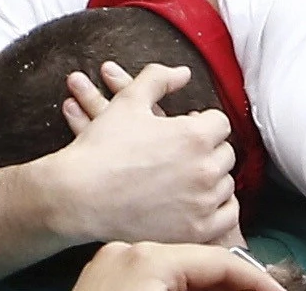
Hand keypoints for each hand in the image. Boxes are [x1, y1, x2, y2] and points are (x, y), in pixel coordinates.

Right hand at [50, 63, 240, 246]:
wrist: (78, 196)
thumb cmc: (102, 148)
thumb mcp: (128, 101)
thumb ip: (159, 79)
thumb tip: (183, 73)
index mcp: (194, 135)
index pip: (220, 123)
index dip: (202, 123)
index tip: (188, 129)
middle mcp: (204, 169)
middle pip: (225, 153)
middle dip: (208, 150)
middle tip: (186, 154)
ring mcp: (201, 202)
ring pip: (225, 185)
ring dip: (212, 178)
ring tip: (189, 177)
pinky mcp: (195, 231)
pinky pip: (227, 217)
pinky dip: (218, 209)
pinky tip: (201, 203)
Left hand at [74, 243, 281, 290]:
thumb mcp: (171, 289)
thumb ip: (212, 283)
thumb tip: (250, 284)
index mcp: (149, 258)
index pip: (219, 261)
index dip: (255, 279)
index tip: (276, 290)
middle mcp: (130, 251)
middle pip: (199, 259)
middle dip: (232, 278)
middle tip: (260, 288)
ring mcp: (113, 262)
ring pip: (176, 263)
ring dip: (207, 279)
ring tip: (232, 287)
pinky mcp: (104, 277)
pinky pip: (152, 273)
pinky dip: (178, 281)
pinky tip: (196, 288)